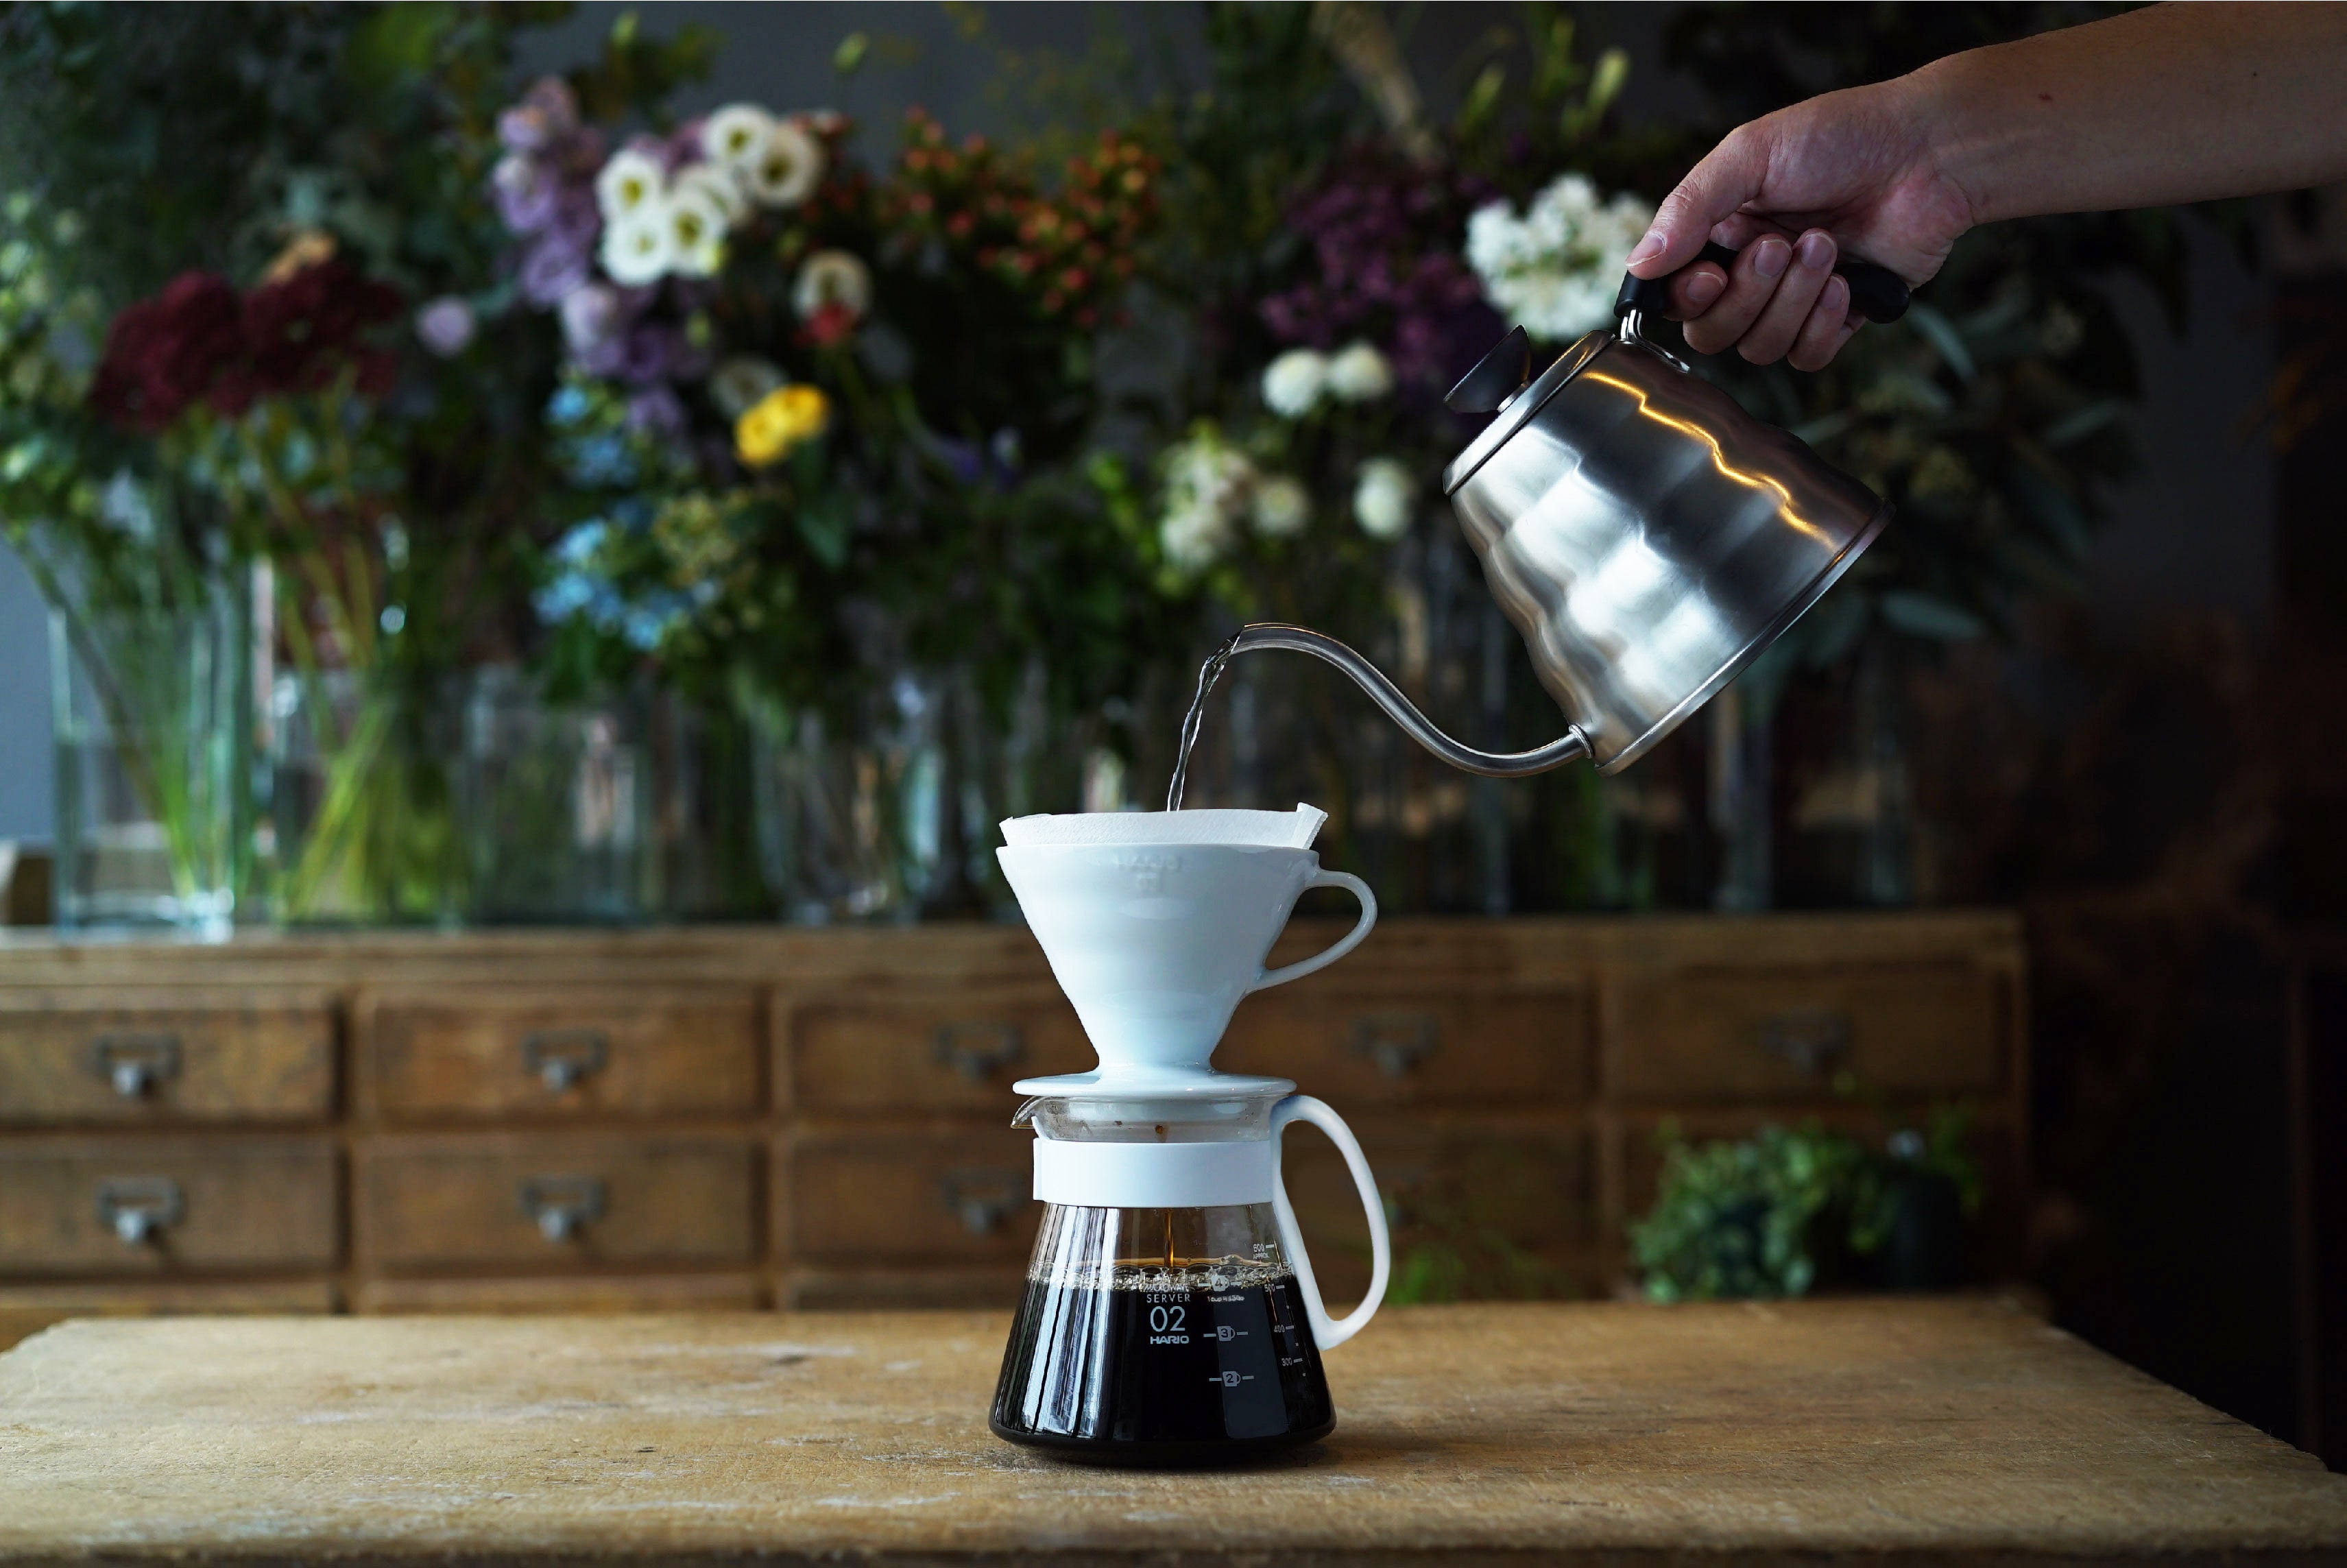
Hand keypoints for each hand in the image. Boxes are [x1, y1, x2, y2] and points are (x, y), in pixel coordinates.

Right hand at [1624, 79, 1975, 369]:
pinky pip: (1807, 357)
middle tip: (1780, 245)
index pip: (1675, 294)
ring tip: (1827, 245)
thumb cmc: (1843, 137)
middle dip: (1747, 295)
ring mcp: (1794, 298)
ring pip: (1760, 347)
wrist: (1931, 153)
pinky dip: (1823, 325)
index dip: (1685, 298)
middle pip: (1713, 332)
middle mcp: (1751, 270)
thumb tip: (1639, 265)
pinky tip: (1847, 283)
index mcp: (1719, 230)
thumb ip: (1688, 209)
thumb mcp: (1750, 155)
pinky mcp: (1839, 318)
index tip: (1707, 278)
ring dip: (1793, 300)